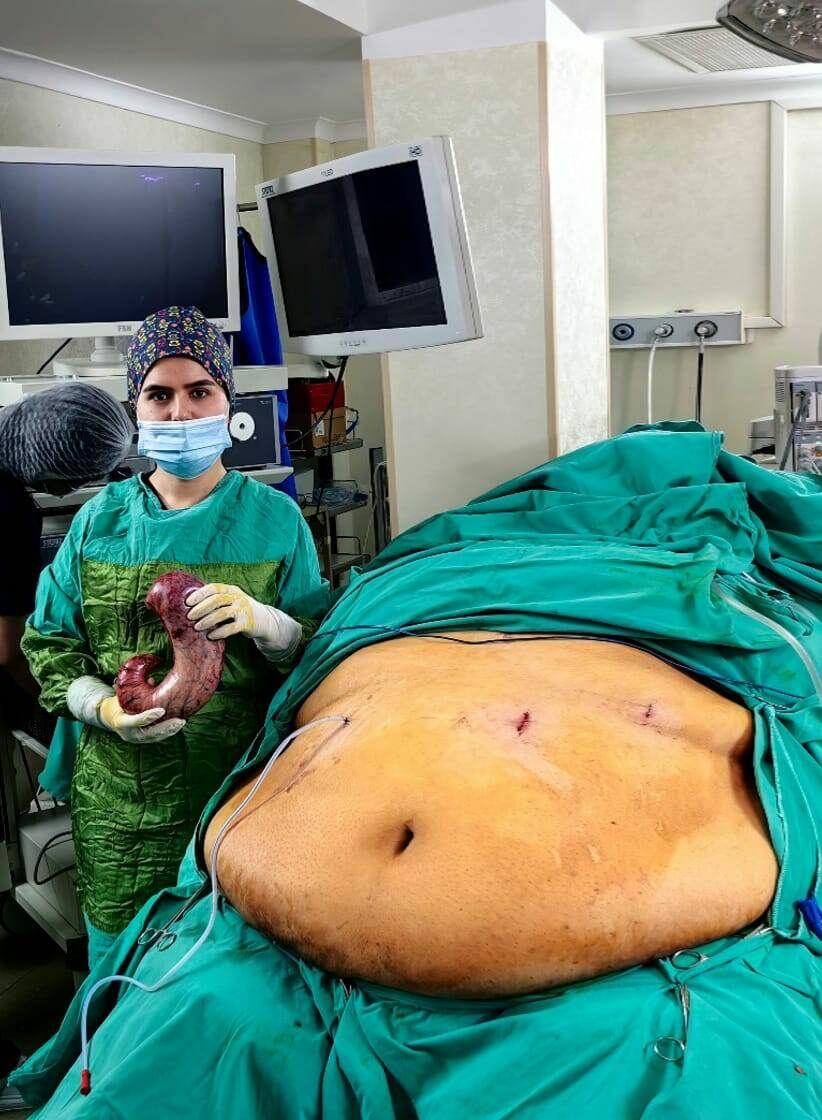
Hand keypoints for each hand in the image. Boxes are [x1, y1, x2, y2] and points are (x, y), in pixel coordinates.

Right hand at [97, 696, 185, 743]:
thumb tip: (152, 680)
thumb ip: (134, 691)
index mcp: (121, 723)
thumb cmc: (116, 705)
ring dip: (170, 730)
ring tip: (182, 722)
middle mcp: (130, 734)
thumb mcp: (120, 697)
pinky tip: (177, 725)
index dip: (149, 716)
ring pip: (156, 737)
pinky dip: (168, 731)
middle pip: (151, 733)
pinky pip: (157, 737)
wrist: (109, 718)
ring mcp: (137, 739)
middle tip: (179, 720)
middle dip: (166, 727)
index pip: (137, 721)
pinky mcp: (144, 740)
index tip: (162, 710)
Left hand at [186, 583, 300, 660]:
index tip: (187, 602)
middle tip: (189, 616)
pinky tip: (210, 636)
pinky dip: (219, 632)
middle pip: (216, 600)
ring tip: (197, 627)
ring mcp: (243, 610)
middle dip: (200, 608)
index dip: (199, 594)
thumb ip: (215, 600)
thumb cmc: (240, 611)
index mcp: (231, 590)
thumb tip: (190, 606)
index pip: (213, 588)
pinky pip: (231, 628)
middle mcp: (238, 597)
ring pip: (222, 613)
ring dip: (207, 620)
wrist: (264, 620)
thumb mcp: (230, 600)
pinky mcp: (247, 623)